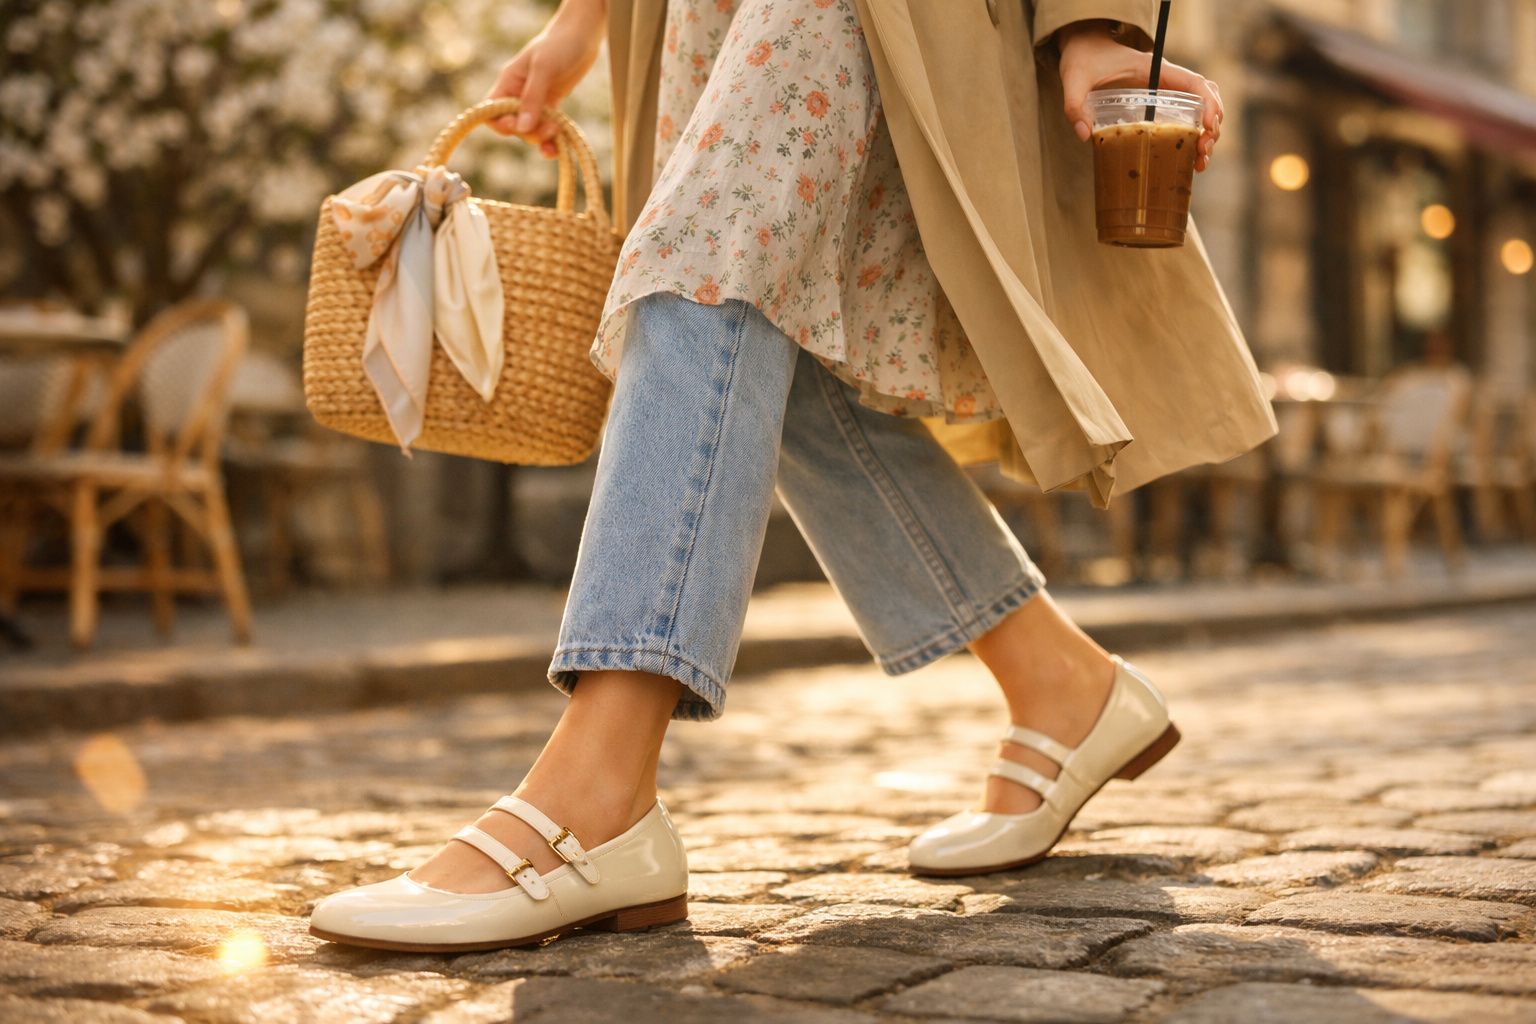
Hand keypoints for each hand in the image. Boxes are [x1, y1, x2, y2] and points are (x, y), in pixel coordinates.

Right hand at [486, 0, 606, 158]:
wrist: (583, 36)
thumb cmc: (560, 45)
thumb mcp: (544, 68)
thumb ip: (532, 97)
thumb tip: (522, 128)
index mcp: (508, 82)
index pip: (491, 112)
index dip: (499, 123)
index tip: (516, 125)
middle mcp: (518, 94)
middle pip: (514, 126)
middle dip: (529, 132)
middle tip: (550, 127)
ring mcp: (535, 101)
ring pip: (530, 130)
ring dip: (542, 136)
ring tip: (558, 131)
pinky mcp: (551, 105)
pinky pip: (545, 128)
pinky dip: (551, 140)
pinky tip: (557, 148)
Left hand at [1055, 21, 1222, 171]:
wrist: (1081, 47)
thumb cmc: (1082, 59)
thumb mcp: (1074, 80)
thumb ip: (1075, 105)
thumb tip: (1085, 135)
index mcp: (1154, 69)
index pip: (1194, 83)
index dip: (1208, 103)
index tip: (1207, 127)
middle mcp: (1165, 79)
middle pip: (1205, 98)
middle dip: (1211, 125)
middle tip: (1203, 151)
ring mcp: (1164, 90)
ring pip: (1200, 108)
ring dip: (1207, 133)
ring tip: (1201, 161)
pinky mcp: (1158, 102)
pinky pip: (1187, 116)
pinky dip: (1194, 135)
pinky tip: (1192, 157)